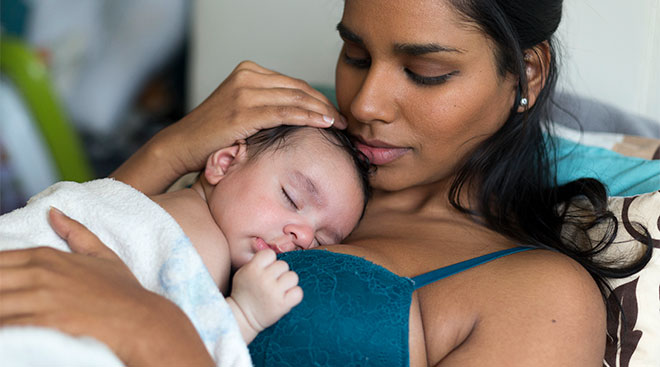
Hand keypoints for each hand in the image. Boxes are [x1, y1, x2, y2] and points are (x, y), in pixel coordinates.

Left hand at [0, 208, 212, 366]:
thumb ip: (76, 232)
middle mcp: (40, 275)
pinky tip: (8, 334)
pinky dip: (5, 330)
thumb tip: (53, 211)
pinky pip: (9, 326)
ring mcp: (41, 299)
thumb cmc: (123, 291)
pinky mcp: (44, 323)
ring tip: (3, 319)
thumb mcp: (103, 255)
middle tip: (3, 304)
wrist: (141, 320)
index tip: (2, 287)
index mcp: (46, 257)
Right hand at [113, 61, 346, 194]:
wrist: (182, 144)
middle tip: (343, 120)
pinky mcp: (244, 111)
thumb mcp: (242, 109)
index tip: (333, 112)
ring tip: (339, 124)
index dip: (317, 98)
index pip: (293, 83)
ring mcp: (245, 91)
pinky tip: (324, 124)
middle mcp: (248, 76)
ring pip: (295, 99)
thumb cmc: (213, 133)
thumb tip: (299, 113)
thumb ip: (266, 104)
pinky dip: (308, 118)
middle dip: (324, 105)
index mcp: (249, 71)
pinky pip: (285, 112)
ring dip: (322, 112)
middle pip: (298, 89)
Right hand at [227, 249, 301, 342]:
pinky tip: (286, 297)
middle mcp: (264, 279)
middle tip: (272, 283)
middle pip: (284, 264)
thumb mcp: (243, 272)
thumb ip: (257, 261)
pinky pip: (298, 292)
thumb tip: (272, 249)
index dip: (270, 261)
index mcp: (253, 269)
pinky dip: (294, 295)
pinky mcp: (282, 305)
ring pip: (293, 276)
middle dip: (279, 273)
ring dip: (288, 283)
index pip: (270, 254)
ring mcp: (274, 292)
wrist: (242, 317)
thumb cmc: (244, 293)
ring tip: (280, 290)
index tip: (266, 270)